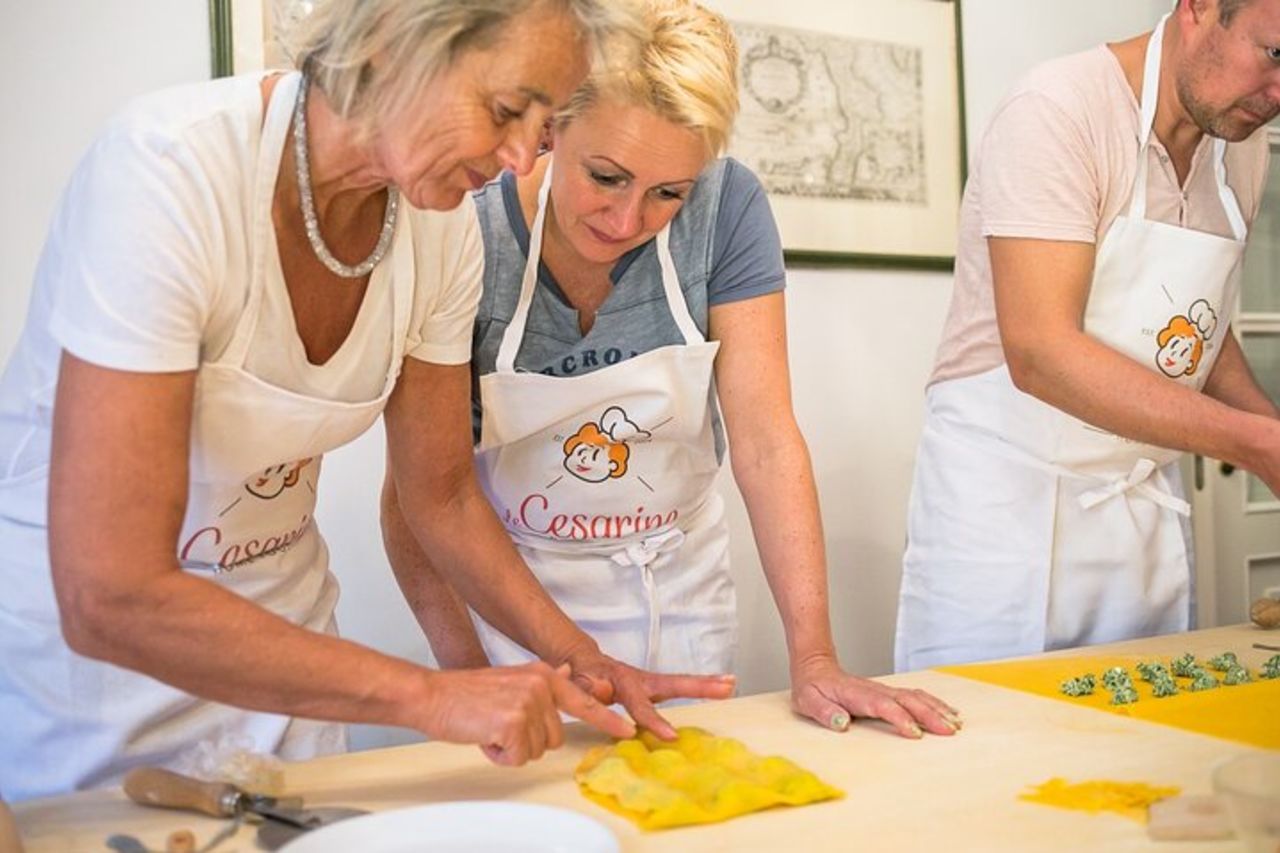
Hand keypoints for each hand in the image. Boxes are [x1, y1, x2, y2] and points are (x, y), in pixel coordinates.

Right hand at [417, 662, 635, 765]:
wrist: (432, 695)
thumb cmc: (466, 693)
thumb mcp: (512, 678)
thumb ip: (543, 680)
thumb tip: (566, 674)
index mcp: (542, 674)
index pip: (584, 701)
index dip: (607, 720)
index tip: (629, 730)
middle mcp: (541, 685)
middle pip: (555, 737)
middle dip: (528, 740)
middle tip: (500, 725)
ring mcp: (529, 703)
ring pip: (537, 750)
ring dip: (513, 748)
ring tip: (490, 728)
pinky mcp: (514, 723)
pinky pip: (519, 758)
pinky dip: (500, 755)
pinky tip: (485, 737)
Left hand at [560, 643, 736, 739]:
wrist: (581, 661)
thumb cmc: (578, 676)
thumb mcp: (576, 684)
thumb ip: (588, 690)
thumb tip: (602, 692)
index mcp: (622, 682)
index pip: (640, 705)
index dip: (654, 721)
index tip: (671, 737)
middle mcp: (641, 680)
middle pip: (674, 683)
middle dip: (700, 686)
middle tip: (727, 686)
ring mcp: (650, 683)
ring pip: (681, 682)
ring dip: (707, 684)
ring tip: (732, 683)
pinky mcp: (655, 687)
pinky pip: (680, 686)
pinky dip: (702, 686)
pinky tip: (721, 687)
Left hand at [790, 655, 961, 737]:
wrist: (815, 666)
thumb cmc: (812, 688)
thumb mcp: (808, 701)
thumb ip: (824, 712)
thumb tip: (841, 723)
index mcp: (856, 695)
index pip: (882, 706)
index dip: (899, 718)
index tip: (914, 733)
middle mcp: (875, 691)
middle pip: (907, 701)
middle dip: (929, 715)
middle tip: (948, 731)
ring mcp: (884, 690)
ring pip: (915, 696)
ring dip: (936, 709)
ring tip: (955, 723)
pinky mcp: (888, 692)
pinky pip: (916, 695)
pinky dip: (934, 703)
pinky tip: (947, 712)